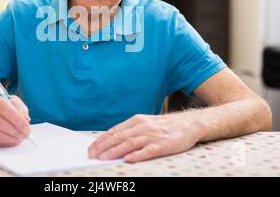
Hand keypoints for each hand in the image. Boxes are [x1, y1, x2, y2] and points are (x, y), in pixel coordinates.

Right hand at [0, 92, 30, 146]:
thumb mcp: (9, 100)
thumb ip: (19, 107)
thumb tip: (26, 120)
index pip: (4, 108)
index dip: (17, 119)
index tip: (26, 127)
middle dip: (15, 131)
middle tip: (25, 135)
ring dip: (10, 139)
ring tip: (20, 139)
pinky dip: (4, 143)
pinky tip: (11, 141)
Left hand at [88, 113, 205, 162]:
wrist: (188, 124)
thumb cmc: (163, 126)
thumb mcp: (144, 123)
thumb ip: (129, 131)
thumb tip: (110, 141)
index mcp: (136, 121)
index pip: (114, 131)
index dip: (101, 140)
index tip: (91, 148)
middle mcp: (143, 127)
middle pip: (119, 137)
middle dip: (103, 147)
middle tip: (92, 155)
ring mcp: (153, 135)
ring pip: (130, 143)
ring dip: (115, 151)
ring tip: (103, 158)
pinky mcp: (163, 145)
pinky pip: (148, 150)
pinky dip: (138, 155)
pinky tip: (128, 159)